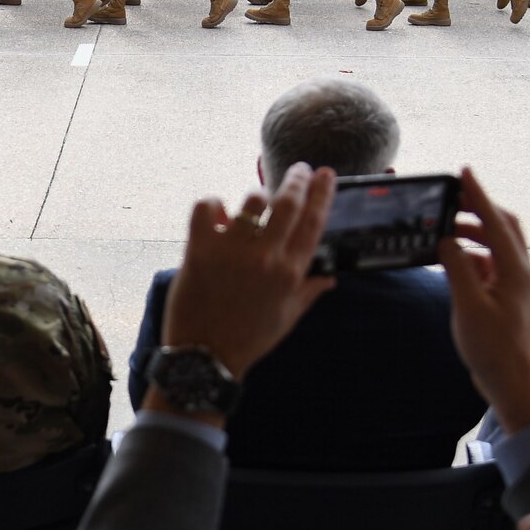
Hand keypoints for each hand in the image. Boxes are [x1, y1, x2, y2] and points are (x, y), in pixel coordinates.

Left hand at [154, 163, 336, 394]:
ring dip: (256, 198)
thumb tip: (331, 276)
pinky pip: (207, 206)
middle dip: (296, 179)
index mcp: (290, 273)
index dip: (322, 193)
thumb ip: (310, 291)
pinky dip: (213, 204)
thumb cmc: (248, 339)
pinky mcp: (199, 250)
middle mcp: (265, 258)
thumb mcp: (288, 318)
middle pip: (287, 202)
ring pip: (251, 201)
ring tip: (255, 205)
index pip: (313, 222)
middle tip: (299, 170)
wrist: (204, 358)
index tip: (325, 174)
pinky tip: (217, 216)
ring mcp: (231, 251)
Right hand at [436, 168, 529, 435]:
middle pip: (503, 226)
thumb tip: (446, 240)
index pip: (495, 220)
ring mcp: (515, 284)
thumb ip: (456, 267)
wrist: (513, 383)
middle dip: (479, 208)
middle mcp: (519, 271)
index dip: (478, 194)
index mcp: (514, 268)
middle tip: (452, 198)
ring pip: (496, 245)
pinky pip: (489, 264)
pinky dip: (471, 255)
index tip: (464, 171)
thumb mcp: (468, 305)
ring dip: (473, 233)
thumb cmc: (493, 348)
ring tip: (445, 230)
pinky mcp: (507, 297)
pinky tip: (452, 261)